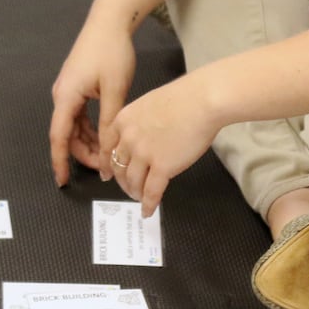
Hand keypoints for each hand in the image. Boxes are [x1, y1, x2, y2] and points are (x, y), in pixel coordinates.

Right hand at [48, 18, 135, 187]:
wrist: (110, 21)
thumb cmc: (112, 53)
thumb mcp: (114, 92)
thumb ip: (109, 125)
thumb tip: (108, 154)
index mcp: (66, 97)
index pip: (59, 137)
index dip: (60, 161)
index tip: (62, 182)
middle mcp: (62, 95)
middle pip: (66, 134)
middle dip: (83, 153)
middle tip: (105, 168)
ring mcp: (68, 90)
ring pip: (74, 126)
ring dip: (89, 141)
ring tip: (109, 153)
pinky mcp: (77, 86)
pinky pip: (79, 115)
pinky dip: (91, 128)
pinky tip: (106, 135)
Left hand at [104, 74, 218, 217]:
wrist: (202, 101)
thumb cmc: (183, 98)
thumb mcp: (148, 105)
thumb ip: (138, 123)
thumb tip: (140, 138)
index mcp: (123, 120)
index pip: (107, 147)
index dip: (106, 164)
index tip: (107, 174)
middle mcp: (128, 138)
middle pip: (118, 166)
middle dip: (122, 181)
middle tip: (127, 188)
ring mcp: (144, 154)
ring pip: (133, 181)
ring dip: (135, 192)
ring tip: (139, 198)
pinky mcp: (162, 167)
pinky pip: (151, 191)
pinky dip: (149, 204)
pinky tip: (148, 210)